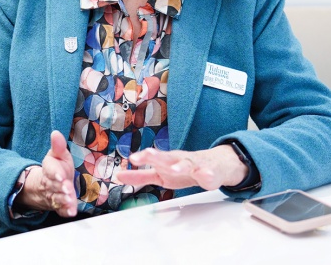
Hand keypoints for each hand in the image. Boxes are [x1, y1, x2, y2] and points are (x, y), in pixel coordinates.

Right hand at [16, 130, 77, 216]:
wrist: (47, 186)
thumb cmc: (57, 168)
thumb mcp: (57, 155)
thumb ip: (58, 146)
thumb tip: (56, 132)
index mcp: (50, 169)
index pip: (52, 172)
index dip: (56, 174)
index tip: (61, 176)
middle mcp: (51, 184)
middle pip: (55, 187)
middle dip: (61, 189)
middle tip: (67, 190)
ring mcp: (54, 196)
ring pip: (57, 199)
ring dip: (64, 201)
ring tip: (70, 202)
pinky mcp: (59, 206)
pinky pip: (61, 210)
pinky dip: (66, 212)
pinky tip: (71, 213)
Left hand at [114, 145, 248, 190]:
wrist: (212, 165)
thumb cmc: (183, 169)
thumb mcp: (160, 174)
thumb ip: (140, 176)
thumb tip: (118, 176)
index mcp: (167, 160)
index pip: (154, 157)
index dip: (143, 157)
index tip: (132, 158)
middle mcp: (179, 160)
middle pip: (168, 157)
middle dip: (158, 156)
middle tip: (148, 154)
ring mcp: (194, 165)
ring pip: (187, 164)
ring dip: (180, 166)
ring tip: (174, 169)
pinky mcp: (207, 173)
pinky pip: (207, 174)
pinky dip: (206, 175)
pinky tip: (205, 176)